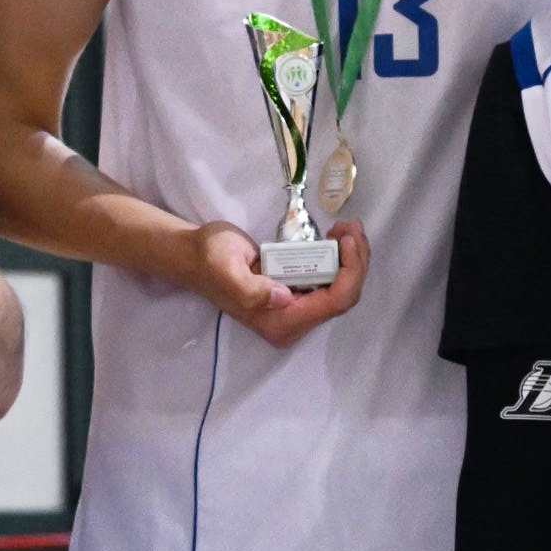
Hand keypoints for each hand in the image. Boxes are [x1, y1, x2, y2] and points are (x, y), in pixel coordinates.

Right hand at [185, 216, 368, 349]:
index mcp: (279, 322)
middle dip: (357, 261)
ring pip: (342, 291)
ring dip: (352, 258)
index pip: (335, 302)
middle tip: (350, 227)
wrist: (193, 256)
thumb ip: (251, 290)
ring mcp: (295, 312)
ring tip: (346, 228)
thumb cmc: (208, 258)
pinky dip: (341, 260)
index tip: (348, 237)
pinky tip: (337, 238)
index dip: (351, 270)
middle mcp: (292, 324)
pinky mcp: (296, 298)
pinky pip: (331, 284)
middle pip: (344, 298)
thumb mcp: (225, 268)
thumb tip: (284, 297)